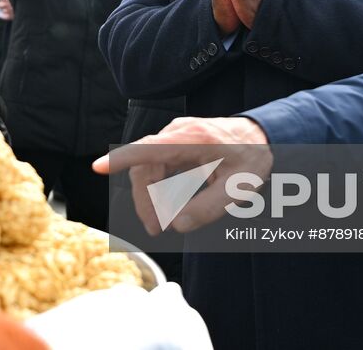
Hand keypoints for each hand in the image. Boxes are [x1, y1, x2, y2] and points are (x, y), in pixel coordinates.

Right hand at [93, 115, 271, 234]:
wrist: (264, 135)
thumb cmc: (252, 159)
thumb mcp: (239, 189)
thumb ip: (208, 208)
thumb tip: (177, 224)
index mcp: (193, 140)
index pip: (149, 149)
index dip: (121, 158)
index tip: (98, 167)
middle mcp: (178, 133)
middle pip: (145, 167)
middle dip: (146, 201)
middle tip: (157, 229)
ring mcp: (175, 136)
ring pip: (149, 168)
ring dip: (152, 196)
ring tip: (164, 222)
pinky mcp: (175, 142)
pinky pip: (158, 165)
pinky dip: (160, 187)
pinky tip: (171, 205)